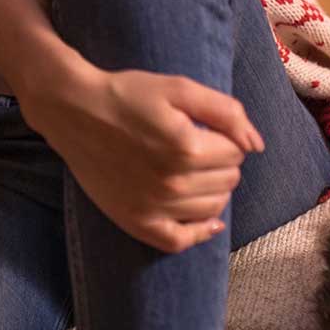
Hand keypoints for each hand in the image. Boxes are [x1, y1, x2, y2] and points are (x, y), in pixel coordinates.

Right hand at [29, 60, 264, 252]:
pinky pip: (180, 241)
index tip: (205, 128)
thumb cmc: (127, 94)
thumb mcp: (179, 88)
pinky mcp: (136, 222)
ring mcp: (153, 207)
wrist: (73, 110)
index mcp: (186, 148)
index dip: (226, 138)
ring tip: (192, 170)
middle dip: (221, 162)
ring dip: (212, 189)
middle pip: (228, 181)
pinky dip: (199, 232)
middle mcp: (173, 183)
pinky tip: (206, 220)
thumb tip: (256, 145)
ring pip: (212, 208)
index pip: (236, 153)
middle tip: (196, 146)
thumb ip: (226, 112)